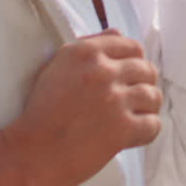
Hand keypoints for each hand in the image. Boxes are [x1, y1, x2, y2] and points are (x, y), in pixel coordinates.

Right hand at [0, 29, 162, 185]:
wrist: (31, 152)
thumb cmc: (42, 111)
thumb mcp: (58, 66)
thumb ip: (89, 46)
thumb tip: (117, 33)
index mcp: (85, 52)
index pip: (131, 46)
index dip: (135, 60)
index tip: (130, 74)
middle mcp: (102, 71)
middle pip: (146, 69)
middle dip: (143, 83)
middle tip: (133, 98)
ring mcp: (115, 99)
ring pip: (153, 96)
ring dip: (147, 107)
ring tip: (134, 115)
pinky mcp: (122, 128)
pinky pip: (153, 124)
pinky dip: (146, 130)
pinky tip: (133, 133)